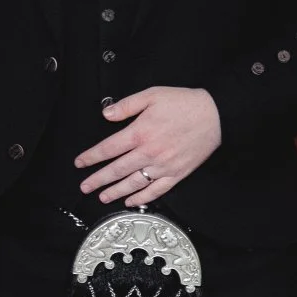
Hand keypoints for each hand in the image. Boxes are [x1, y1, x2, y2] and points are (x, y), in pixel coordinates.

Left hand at [76, 86, 220, 206]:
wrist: (216, 115)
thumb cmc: (184, 104)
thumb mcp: (152, 95)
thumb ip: (127, 105)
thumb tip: (106, 114)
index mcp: (140, 133)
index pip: (108, 149)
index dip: (91, 157)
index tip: (80, 163)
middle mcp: (149, 153)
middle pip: (116, 170)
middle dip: (97, 180)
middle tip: (84, 187)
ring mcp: (162, 166)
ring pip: (133, 184)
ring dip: (115, 192)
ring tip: (102, 197)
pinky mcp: (176, 174)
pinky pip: (155, 191)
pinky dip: (141, 198)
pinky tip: (130, 201)